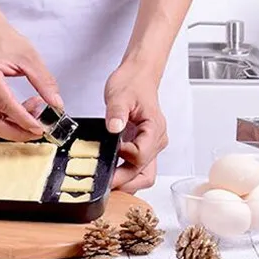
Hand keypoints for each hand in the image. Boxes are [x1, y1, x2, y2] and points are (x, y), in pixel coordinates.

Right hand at [0, 24, 62, 140]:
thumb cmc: (3, 41)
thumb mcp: (29, 58)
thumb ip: (44, 82)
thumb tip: (56, 104)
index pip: (5, 105)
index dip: (24, 120)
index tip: (40, 128)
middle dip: (17, 132)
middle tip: (37, 131)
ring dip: (13, 126)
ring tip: (32, 113)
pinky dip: (5, 120)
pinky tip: (20, 110)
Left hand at [104, 62, 167, 192]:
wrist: (138, 76)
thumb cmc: (133, 83)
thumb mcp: (120, 94)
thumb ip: (117, 112)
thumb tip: (114, 128)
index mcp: (154, 129)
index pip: (141, 156)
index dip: (122, 158)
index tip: (106, 153)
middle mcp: (156, 141)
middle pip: (145, 174)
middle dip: (124, 181)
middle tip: (102, 182)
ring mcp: (151, 146)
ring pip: (143, 176)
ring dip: (126, 182)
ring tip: (105, 181)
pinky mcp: (142, 146)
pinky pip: (137, 168)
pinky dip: (125, 174)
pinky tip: (109, 172)